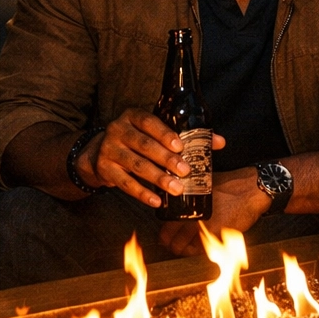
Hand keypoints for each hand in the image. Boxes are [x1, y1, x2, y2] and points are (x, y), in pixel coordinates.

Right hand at [77, 109, 225, 207]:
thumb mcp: (154, 131)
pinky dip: (141, 193)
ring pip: (135, 165)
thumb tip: (219, 142)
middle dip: (166, 159)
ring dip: (157, 178)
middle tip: (185, 171)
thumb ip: (184, 135)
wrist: (99, 152)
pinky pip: (124, 183)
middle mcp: (118, 130)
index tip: (181, 146)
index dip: (164, 134)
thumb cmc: (137, 140)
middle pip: (144, 145)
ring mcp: (109, 150)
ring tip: (176, 188)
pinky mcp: (104, 169)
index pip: (149, 122)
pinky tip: (157, 201)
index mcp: (132, 116)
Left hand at [158, 168, 269, 255]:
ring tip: (188, 247)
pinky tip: (202, 245)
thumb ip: (188, 198)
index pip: (166, 229)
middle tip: (175, 246)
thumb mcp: (202, 186)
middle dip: (173, 246)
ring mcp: (203, 229)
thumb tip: (176, 206)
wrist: (249, 190)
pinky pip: (201, 250)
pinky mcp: (216, 236)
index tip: (165, 239)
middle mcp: (191, 218)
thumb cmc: (229, 185)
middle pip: (173, 243)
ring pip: (185, 249)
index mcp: (185, 205)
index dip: (164, 237)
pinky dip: (199, 250)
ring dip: (185, 250)